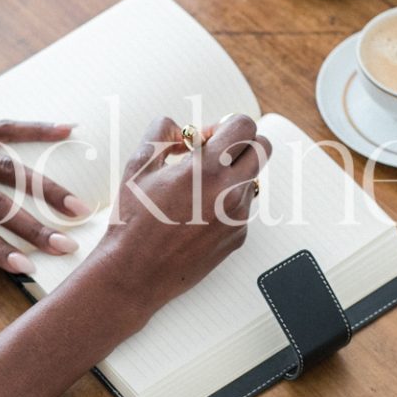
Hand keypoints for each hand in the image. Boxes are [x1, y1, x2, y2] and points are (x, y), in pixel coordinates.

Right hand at [88, 115, 270, 334]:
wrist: (135, 271)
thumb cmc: (133, 221)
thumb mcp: (138, 165)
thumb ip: (161, 132)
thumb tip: (179, 128)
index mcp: (207, 169)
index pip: (244, 125)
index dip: (225, 124)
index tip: (206, 138)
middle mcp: (230, 192)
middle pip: (262, 148)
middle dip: (240, 144)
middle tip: (213, 154)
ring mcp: (238, 216)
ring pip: (252, 178)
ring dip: (232, 174)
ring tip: (196, 190)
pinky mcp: (237, 236)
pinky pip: (242, 207)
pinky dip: (225, 202)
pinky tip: (196, 214)